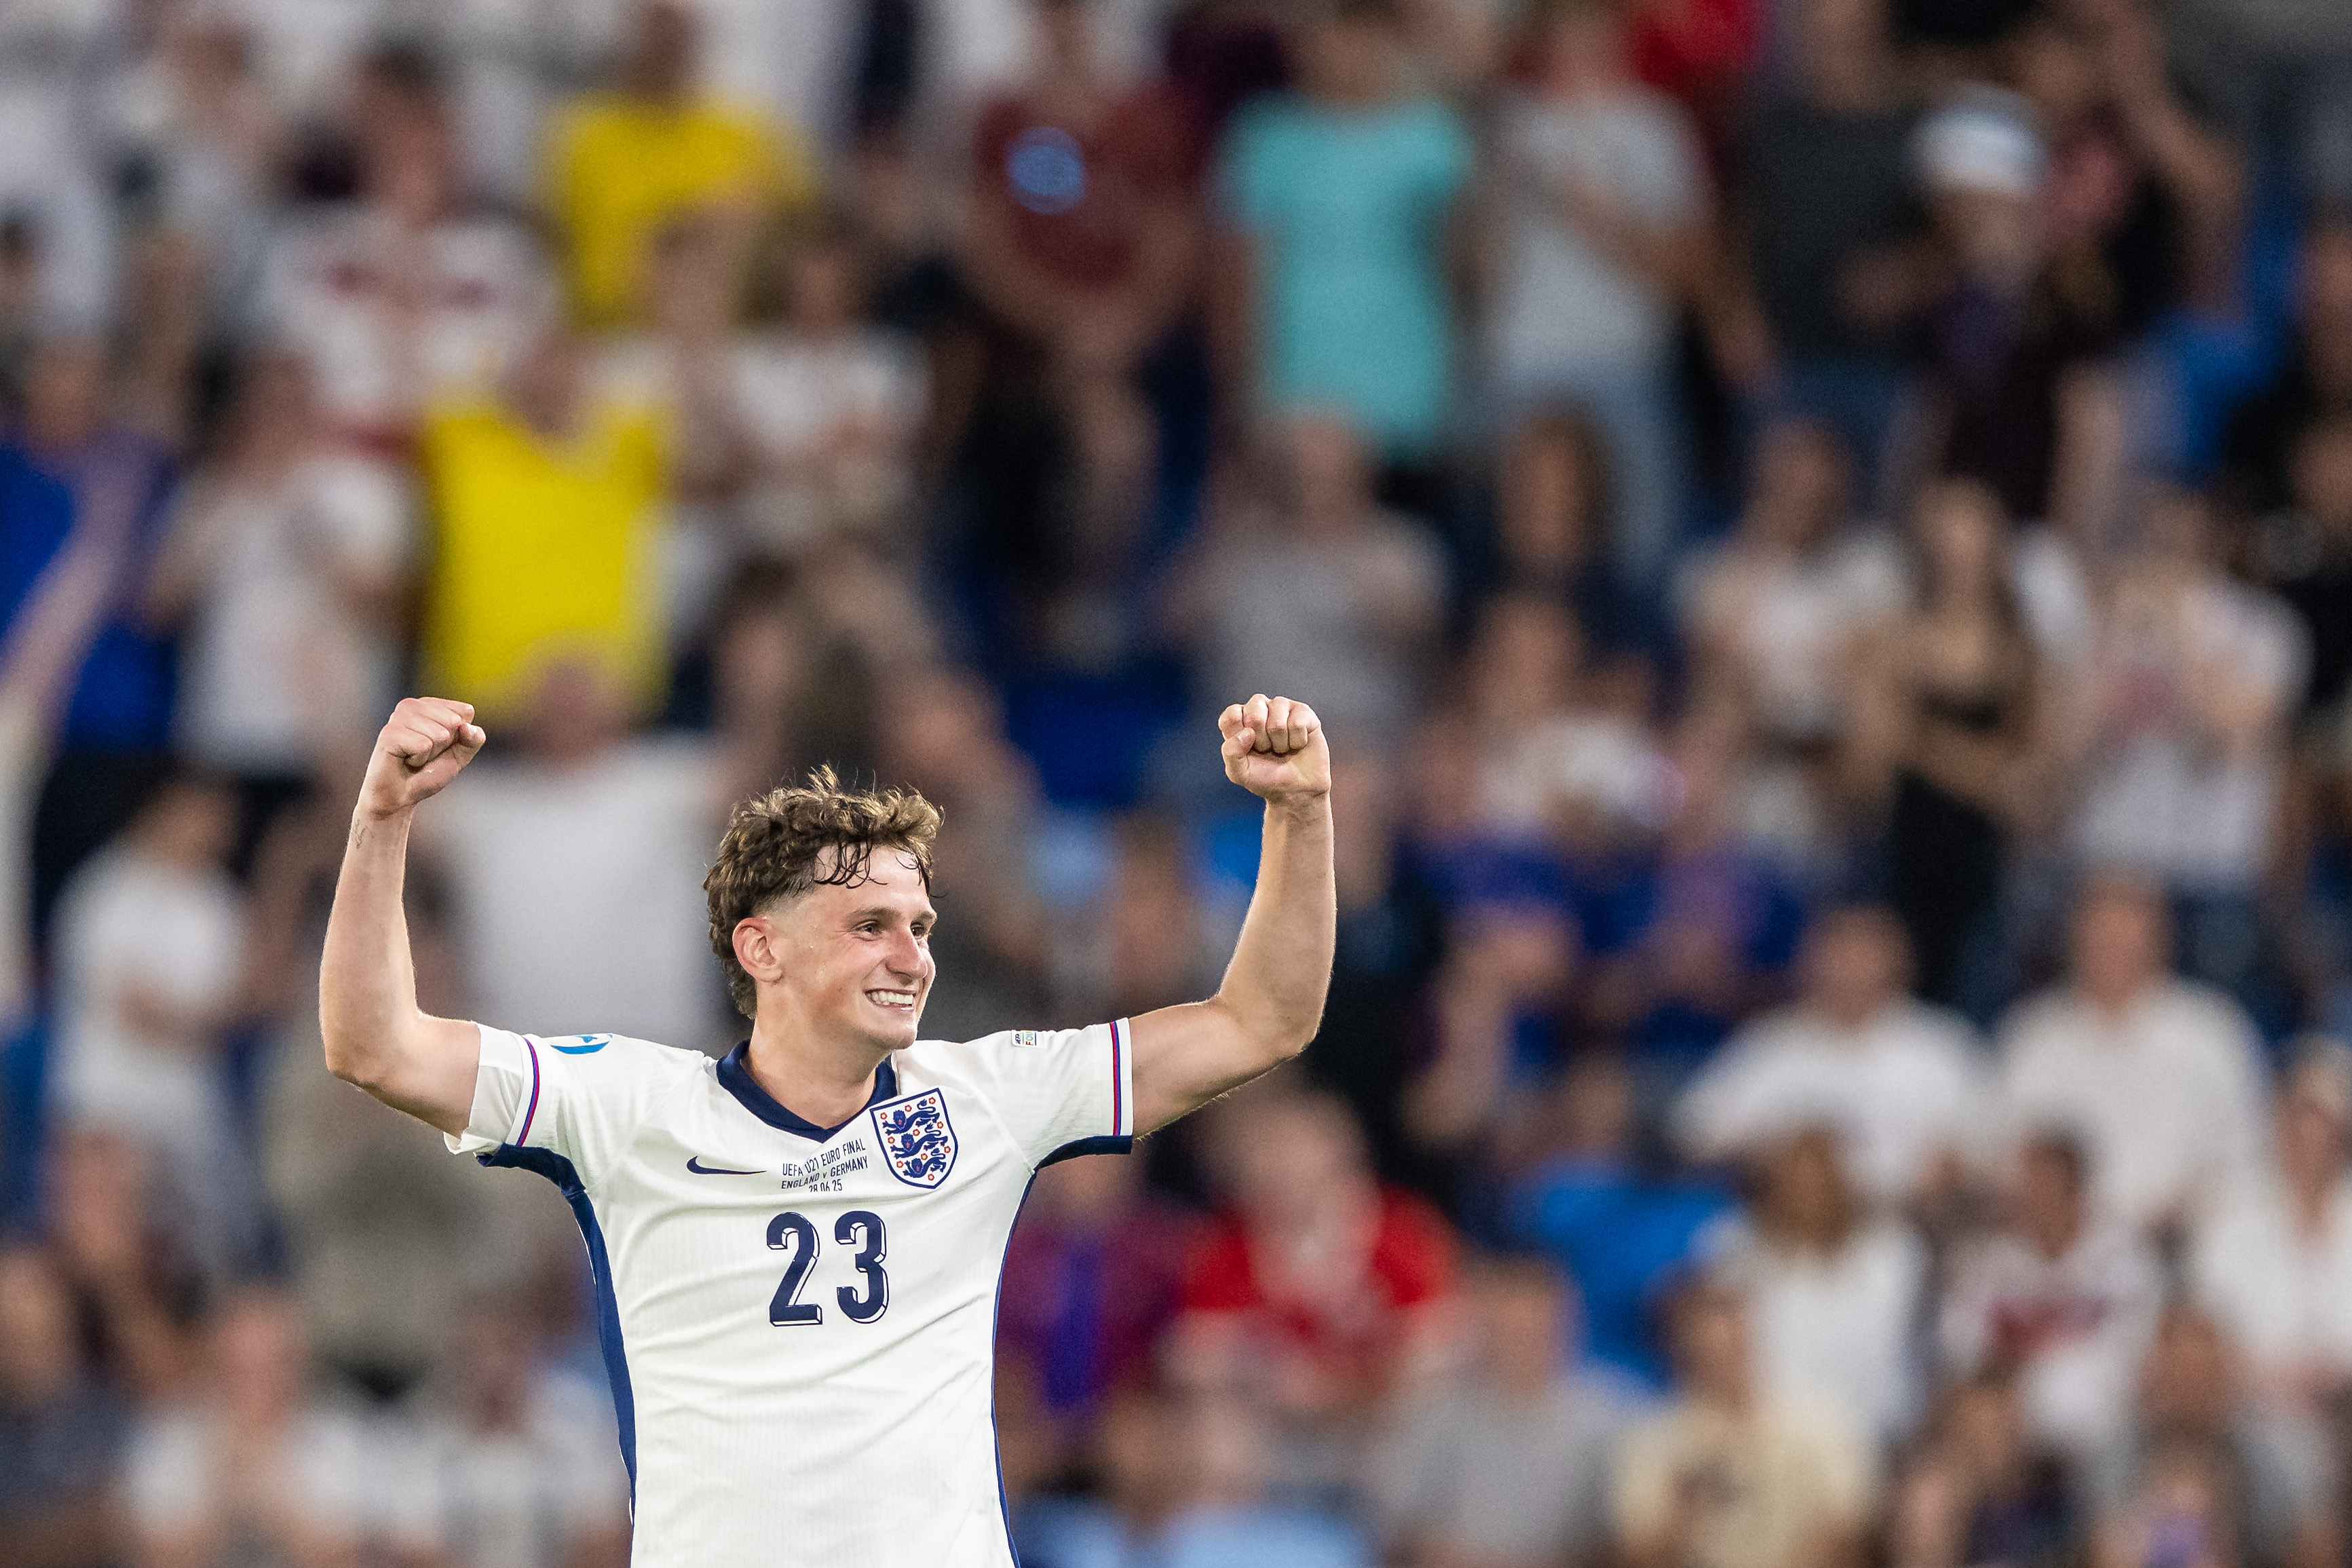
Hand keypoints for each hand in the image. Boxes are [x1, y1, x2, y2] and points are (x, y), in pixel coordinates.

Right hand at [356, 696, 484, 820]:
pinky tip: (405, 760)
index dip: (459, 737)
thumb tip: (468, 727)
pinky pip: (424, 745)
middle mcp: (412, 706)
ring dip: (431, 754)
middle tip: (425, 755)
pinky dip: (419, 759)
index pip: (465, 712)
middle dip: (445, 746)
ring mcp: (398, 717)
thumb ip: (474, 739)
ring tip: (413, 758)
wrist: (401, 795)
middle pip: (454, 722)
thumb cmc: (428, 772)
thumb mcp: (460, 755)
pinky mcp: (390, 732)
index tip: (440, 747)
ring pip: (439, 734)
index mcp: (429, 705)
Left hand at [1219, 693, 1329, 806]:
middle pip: (1254, 715)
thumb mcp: (1240, 773)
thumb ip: (1231, 753)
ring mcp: (1282, 707)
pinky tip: (1296, 745)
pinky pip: (1297, 723)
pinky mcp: (1303, 712)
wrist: (1297, 789)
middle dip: (1262, 741)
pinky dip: (1297, 742)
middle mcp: (1259, 708)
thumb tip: (1247, 732)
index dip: (1240, 736)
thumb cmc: (1267, 778)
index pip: (1231, 715)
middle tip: (1267, 750)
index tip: (1248, 750)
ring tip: (1282, 748)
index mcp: (1239, 719)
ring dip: (1280, 743)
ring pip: (1277, 722)